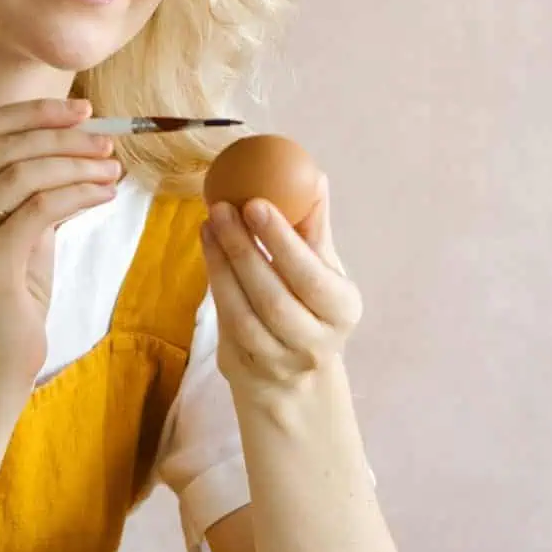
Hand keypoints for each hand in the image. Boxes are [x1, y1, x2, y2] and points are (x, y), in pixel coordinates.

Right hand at [0, 97, 122, 399]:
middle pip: (2, 146)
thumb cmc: (10, 295)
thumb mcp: (18, 229)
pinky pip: (39, 209)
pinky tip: (104, 195)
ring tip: (113, 170)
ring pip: (22, 173)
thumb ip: (32, 186)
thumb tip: (81, 138)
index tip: (82, 110)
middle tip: (106, 141)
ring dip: (75, 164)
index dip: (35, 113)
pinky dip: (78, 193)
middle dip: (61, 136)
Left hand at [200, 175, 361, 406]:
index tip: (255, 203)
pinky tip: (209, 252)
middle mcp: (316, 343)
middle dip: (243, 250)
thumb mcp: (322, 270)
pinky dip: (216, 288)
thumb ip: (314, 228)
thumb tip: (313, 175)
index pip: (312, 277)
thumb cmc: (310, 306)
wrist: (296, 376)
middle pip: (274, 298)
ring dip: (222, 268)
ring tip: (210, 227)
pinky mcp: (248, 371)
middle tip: (222, 209)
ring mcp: (280, 363)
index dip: (282, 242)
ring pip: (244, 317)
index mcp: (342, 310)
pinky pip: (226, 328)